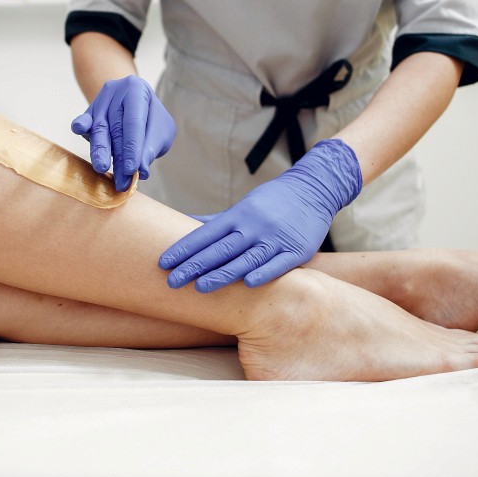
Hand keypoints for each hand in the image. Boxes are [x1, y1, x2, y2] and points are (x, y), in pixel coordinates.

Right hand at [71, 75, 175, 191]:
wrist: (136, 103)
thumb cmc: (151, 118)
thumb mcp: (161, 130)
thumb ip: (152, 146)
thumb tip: (142, 170)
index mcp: (137, 90)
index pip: (134, 122)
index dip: (132, 148)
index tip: (132, 170)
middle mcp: (116, 92)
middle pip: (116, 127)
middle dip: (118, 157)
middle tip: (120, 181)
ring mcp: (101, 101)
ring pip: (99, 128)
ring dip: (100, 151)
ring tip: (101, 168)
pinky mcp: (89, 112)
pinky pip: (84, 119)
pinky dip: (81, 126)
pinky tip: (79, 130)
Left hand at [159, 139, 361, 292]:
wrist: (314, 189)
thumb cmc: (272, 201)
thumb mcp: (243, 206)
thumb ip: (216, 220)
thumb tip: (184, 223)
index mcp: (238, 215)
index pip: (205, 235)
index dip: (184, 249)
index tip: (163, 263)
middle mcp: (254, 226)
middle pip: (220, 249)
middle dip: (194, 266)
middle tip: (172, 282)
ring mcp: (275, 238)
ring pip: (245, 259)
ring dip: (222, 274)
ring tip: (200, 288)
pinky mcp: (296, 250)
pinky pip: (278, 264)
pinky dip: (263, 273)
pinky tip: (247, 284)